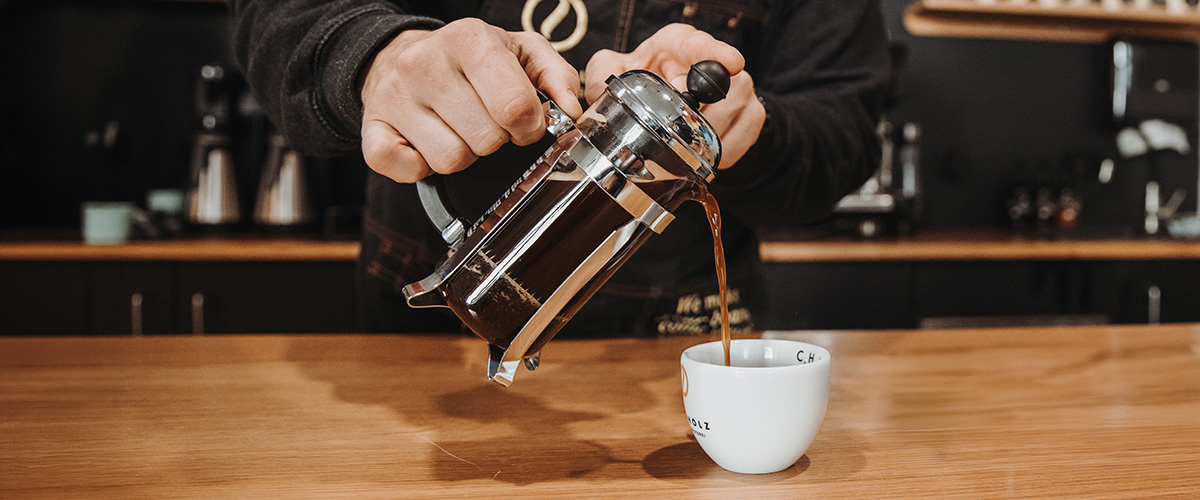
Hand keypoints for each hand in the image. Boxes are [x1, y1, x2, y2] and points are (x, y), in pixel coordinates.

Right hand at [360, 18, 582, 182]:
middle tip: (485, 122)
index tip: (523, 123)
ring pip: (452, 160)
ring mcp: (394, 96)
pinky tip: (428, 145)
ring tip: (457, 130)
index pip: (515, 108)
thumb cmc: (470, 60)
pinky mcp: (372, 129)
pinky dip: (423, 169)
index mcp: (469, 39)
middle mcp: (426, 62)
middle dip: (495, 139)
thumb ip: (556, 76)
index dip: (530, 127)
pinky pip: (406, 170)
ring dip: (464, 154)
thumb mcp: (520, 51)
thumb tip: (573, 111)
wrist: (399, 56)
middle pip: (486, 139)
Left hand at [584, 24, 763, 168]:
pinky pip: (742, 139)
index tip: (731, 63)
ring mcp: (740, 90)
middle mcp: (716, 63)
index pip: (702, 45)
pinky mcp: (751, 116)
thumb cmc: (645, 80)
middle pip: (720, 88)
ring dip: (706, 138)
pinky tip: (702, 156)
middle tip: (673, 130)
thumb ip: (602, 74)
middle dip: (694, 115)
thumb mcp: (616, 71)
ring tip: (683, 147)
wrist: (670, 104)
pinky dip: (722, 153)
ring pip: (732, 115)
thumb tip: (602, 91)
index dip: (717, 53)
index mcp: (681, 45)